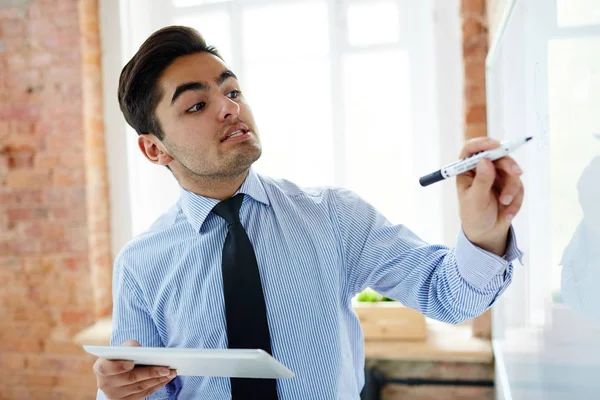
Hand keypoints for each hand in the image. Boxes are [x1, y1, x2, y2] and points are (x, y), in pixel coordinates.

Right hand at [94, 340, 176, 399]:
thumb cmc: (122, 355)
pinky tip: (167, 378)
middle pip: (130, 378)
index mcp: (101, 368)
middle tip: (166, 368)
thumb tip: (145, 352)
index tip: (132, 362)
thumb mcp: (123, 347)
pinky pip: (143, 394)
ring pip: (139, 388)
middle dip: (150, 373)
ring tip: (172, 372)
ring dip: (158, 380)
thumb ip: (131, 346)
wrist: (117, 370)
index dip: (118, 366)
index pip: (107, 368)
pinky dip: (156, 385)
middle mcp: (105, 384)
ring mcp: (115, 395)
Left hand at [457, 137, 524, 255]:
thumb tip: (485, 160)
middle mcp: (481, 169)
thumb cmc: (474, 216)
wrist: (487, 233)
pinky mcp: (509, 184)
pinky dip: (516, 200)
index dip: (483, 143)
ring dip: (512, 189)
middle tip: (516, 173)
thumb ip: (482, 181)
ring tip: (505, 204)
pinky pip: (519, 185)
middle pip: (498, 156)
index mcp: (466, 170)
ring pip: (512, 171)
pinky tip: (508, 213)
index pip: (471, 149)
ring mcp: (496, 176)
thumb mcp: (476, 200)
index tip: (495, 145)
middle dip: (508, 165)